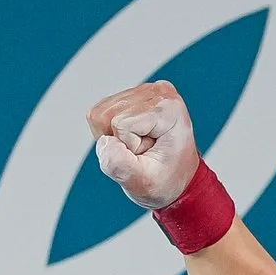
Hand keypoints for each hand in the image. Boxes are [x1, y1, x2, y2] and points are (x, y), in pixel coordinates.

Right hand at [86, 81, 198, 209]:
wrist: (175, 178)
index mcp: (169, 107)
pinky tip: (133, 137)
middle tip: (143, 151)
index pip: (120, 123)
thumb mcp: (143, 183)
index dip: (128, 146)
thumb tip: (104, 141)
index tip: (149, 154)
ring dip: (115, 137)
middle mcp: (159, 92)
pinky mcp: (133, 95)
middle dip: (119, 140)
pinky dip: (112, 132)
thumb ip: (120, 166)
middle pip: (106, 114)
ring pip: (100, 113)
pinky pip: (101, 113)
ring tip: (140, 145)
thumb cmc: (165, 180)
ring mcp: (145, 91)